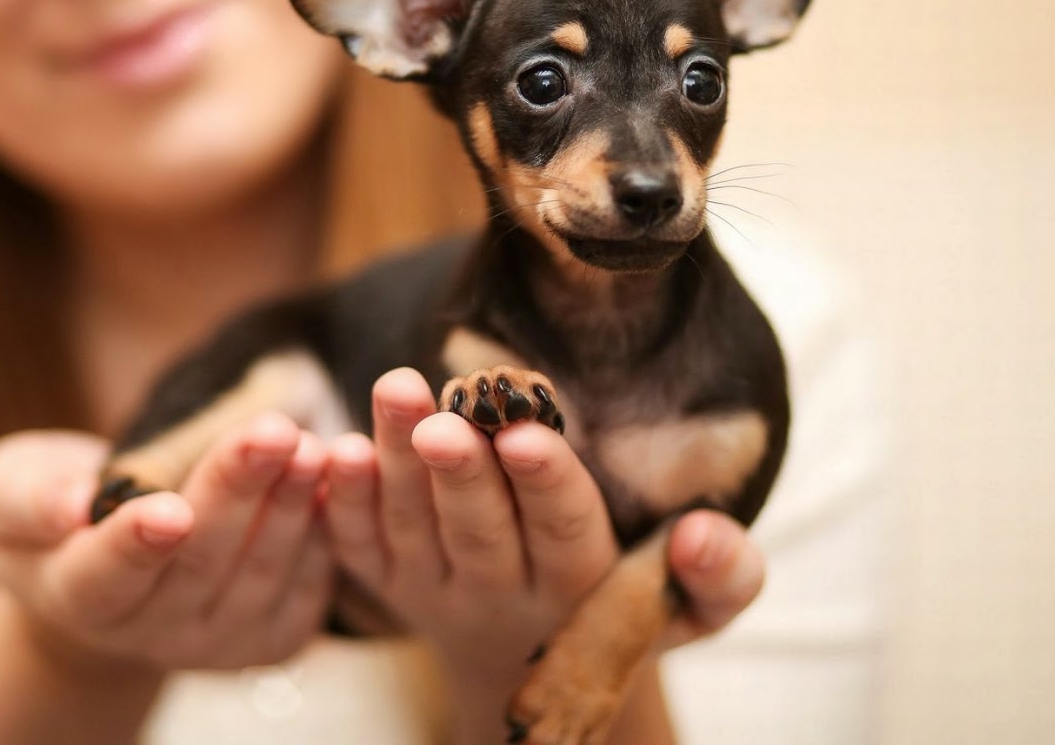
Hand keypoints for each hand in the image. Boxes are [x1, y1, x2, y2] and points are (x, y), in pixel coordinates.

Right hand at [0, 414, 333, 672]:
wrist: (111, 565)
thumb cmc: (51, 515)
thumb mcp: (10, 490)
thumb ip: (28, 497)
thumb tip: (67, 506)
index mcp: (79, 596)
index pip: (106, 576)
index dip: (136, 545)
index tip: (168, 509)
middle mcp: (150, 632)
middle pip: (199, 564)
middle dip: (239, 493)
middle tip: (273, 433)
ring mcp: (215, 642)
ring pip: (259, 576)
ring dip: (291, 509)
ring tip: (313, 446)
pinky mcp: (271, 637)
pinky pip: (305, 590)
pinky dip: (324, 534)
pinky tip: (339, 477)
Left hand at [322, 368, 764, 690]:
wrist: (533, 663)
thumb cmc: (623, 601)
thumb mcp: (689, 608)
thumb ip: (722, 575)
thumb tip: (706, 534)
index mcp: (580, 588)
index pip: (565, 533)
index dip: (547, 486)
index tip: (527, 436)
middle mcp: (502, 591)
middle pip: (478, 530)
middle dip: (460, 474)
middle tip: (441, 420)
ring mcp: (436, 589)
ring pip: (411, 527)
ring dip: (396, 463)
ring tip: (392, 391)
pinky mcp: (387, 583)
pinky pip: (358, 546)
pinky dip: (343, 501)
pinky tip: (332, 448)